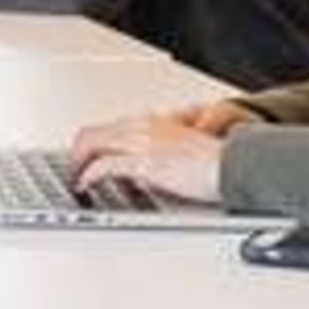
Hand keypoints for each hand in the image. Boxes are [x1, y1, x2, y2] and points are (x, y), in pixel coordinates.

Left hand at [65, 112, 228, 204]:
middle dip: (78, 151)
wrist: (234, 163)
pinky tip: (84, 185)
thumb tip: (149, 164)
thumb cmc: (218, 160)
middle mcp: (143, 127)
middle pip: (94, 132)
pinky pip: (102, 166)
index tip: (88, 155)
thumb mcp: (185, 148)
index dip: (95, 142)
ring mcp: (141, 142)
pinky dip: (87, 175)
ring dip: (77, 162)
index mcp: (154, 122)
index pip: (113, 126)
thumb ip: (164, 149)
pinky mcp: (143, 162)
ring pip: (92, 143)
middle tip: (73, 169)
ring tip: (75, 178)